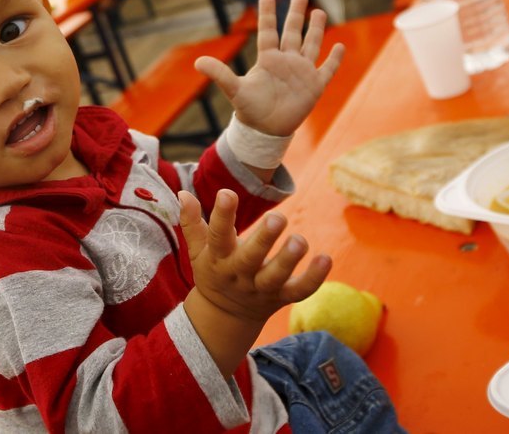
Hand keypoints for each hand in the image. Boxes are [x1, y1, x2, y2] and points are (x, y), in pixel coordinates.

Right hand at [180, 189, 329, 323]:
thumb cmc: (213, 271)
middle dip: (264, 240)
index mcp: (218, 259)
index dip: (222, 216)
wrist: (225, 316)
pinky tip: (325, 258)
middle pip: (250, 259)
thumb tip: (183, 193)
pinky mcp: (281, 297)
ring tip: (301, 240)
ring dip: (289, 260)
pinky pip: (299, 291)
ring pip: (276, 277)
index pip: (217, 237)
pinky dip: (314, 278)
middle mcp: (240, 275)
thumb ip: (191, 222)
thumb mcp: (197, 250)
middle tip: (277, 217)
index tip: (226, 193)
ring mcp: (261, 289)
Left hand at [195, 0, 342, 137]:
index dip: (268, 14)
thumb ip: (220, 74)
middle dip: (296, 15)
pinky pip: (327, 69)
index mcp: (268, 60)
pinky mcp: (314, 85)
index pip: (268, 31)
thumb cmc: (250, 110)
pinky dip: (334, 59)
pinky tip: (339, 46)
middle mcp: (286, 62)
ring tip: (319, 12)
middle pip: (292, 33)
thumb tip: (197, 62)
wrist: (266, 131)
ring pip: (311, 45)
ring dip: (316, 30)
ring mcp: (301, 72)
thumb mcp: (234, 90)